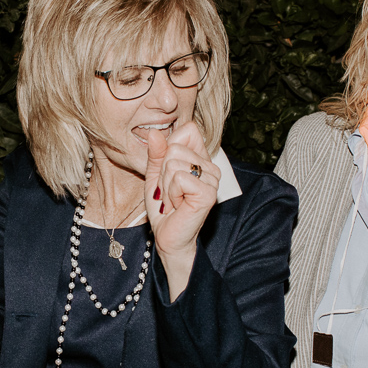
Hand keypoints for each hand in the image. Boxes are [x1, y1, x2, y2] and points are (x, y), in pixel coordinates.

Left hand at [144, 122, 218, 297]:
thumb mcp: (155, 175)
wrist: (168, 236)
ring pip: (173, 163)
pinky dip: (171, 194)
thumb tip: (155, 132)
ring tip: (173, 200)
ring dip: (165, 186)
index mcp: (201, 159)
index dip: (169, 148)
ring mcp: (212, 179)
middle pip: (175, 147)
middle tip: (169, 192)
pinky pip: (179, 178)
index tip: (167, 173)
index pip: (188, 130)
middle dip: (162, 172)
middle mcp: (211, 167)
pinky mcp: (209, 192)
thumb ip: (156, 153)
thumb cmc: (163, 207)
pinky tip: (178, 206)